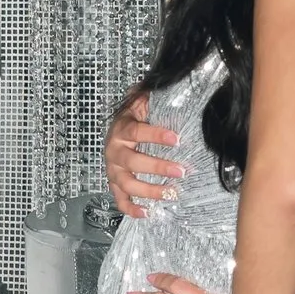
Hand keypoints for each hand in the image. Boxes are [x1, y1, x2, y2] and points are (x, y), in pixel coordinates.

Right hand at [106, 91, 180, 221]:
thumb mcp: (142, 103)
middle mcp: (114, 151)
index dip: (155, 135)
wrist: (116, 130)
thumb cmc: (134, 118)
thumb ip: (151, 96)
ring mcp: (113, 170)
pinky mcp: (114, 183)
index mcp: (121, 130)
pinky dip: (131, 209)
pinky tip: (147, 212)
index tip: (176, 139)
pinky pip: (119, 200)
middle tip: (181, 170)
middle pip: (133, 162)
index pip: (137, 132)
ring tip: (172, 192)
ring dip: (150, 190)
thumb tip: (172, 81)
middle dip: (158, 167)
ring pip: (127, 184)